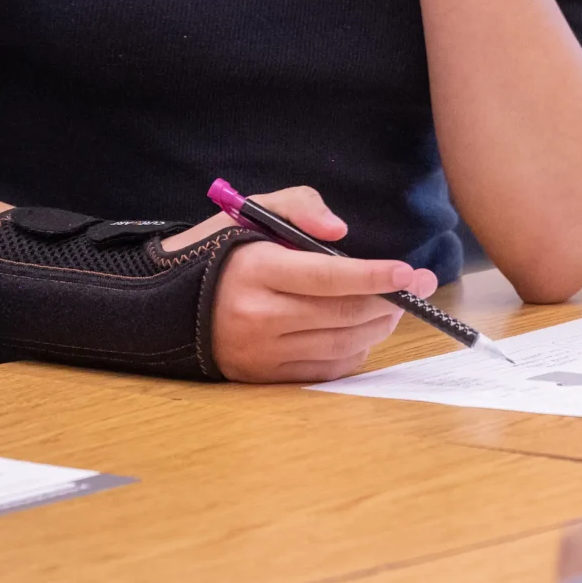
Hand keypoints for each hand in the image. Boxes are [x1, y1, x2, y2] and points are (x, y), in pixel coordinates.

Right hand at [164, 184, 436, 382]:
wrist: (166, 305)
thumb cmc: (219, 252)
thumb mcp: (251, 211)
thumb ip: (299, 205)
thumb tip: (341, 233)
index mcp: (257, 270)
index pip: (329, 276)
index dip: (375, 275)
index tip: (411, 272)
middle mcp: (260, 316)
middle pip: (343, 314)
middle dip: (389, 300)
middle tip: (416, 286)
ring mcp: (262, 352)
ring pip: (341, 345)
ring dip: (377, 326)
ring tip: (391, 306)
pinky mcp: (264, 376)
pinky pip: (325, 370)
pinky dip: (353, 352)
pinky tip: (361, 332)